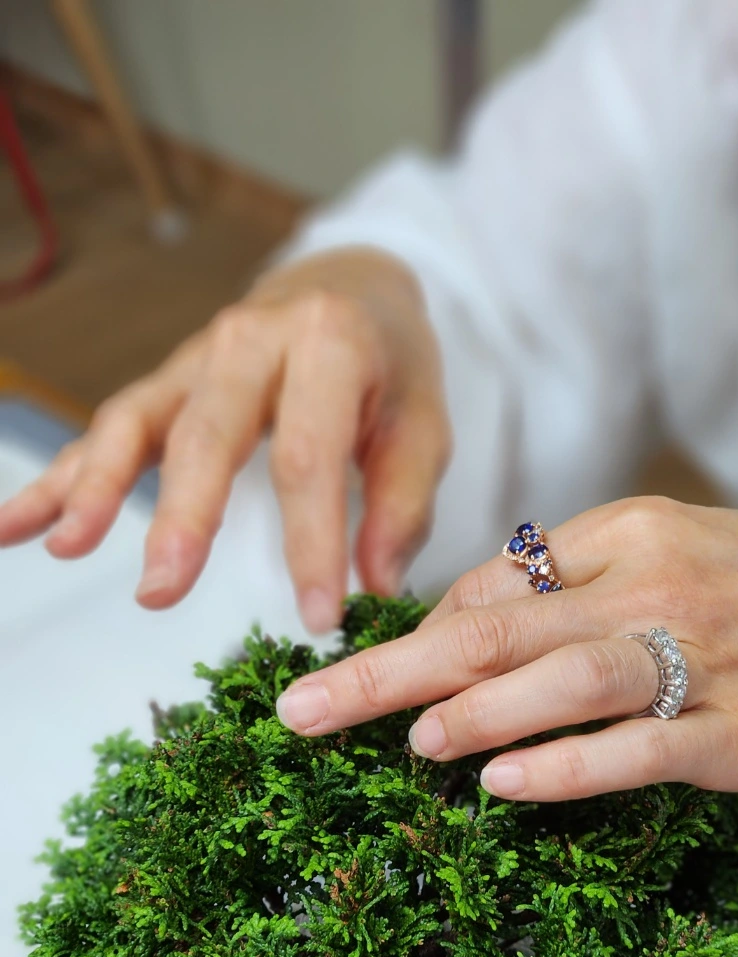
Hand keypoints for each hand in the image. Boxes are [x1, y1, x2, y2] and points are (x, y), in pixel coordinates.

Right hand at [0, 248, 450, 630]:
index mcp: (328, 345)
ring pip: (137, 422)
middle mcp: (250, 341)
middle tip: (161, 592)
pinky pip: (108, 429)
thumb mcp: (425, 424)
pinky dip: (60, 477)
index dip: (311, 543)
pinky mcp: (166, 383)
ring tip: (67, 548)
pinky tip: (17, 525)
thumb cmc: (390, 367)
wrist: (352, 287)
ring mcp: (196, 359)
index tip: (318, 616)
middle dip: (182, 517)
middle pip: (207, 434)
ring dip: (95, 486)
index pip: (310, 455)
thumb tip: (376, 584)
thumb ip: (403, 503)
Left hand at [275, 496, 737, 797]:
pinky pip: (640, 750)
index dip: (418, 630)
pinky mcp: (737, 734)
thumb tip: (456, 618)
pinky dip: (567, 766)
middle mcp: (658, 585)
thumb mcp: (665, 545)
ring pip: (570, 681)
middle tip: (303, 709)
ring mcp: (702, 660)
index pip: (497, 579)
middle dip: (391, 671)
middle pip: (503, 627)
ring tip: (406, 742)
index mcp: (629, 530)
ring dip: (477, 712)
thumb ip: (566, 575)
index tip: (356, 669)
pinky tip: (502, 783)